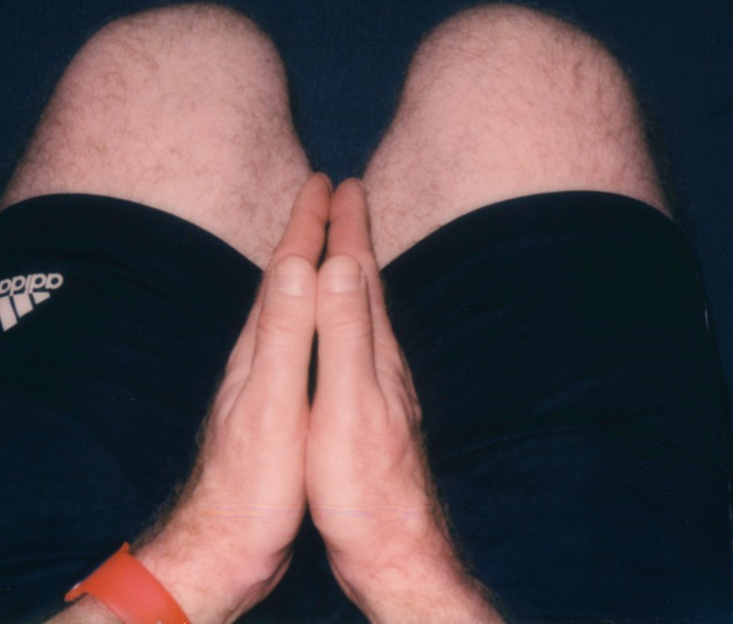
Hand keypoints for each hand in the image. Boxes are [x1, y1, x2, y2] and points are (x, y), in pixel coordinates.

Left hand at [131, 173, 329, 623]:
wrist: (221, 545)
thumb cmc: (252, 483)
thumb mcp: (272, 404)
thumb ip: (285, 335)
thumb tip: (296, 265)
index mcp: (261, 345)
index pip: (287, 266)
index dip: (308, 221)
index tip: (327, 179)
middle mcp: (256, 352)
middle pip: (283, 274)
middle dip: (306, 228)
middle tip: (326, 190)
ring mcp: (259, 376)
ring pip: (285, 302)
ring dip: (304, 263)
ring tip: (320, 239)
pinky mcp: (270, 401)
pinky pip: (291, 332)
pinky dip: (304, 306)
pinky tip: (309, 319)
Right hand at [307, 179, 502, 622]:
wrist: (394, 551)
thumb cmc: (362, 486)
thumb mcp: (348, 404)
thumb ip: (344, 332)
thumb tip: (341, 262)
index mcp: (372, 351)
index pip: (359, 272)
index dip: (345, 225)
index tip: (337, 180)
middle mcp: (384, 361)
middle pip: (368, 283)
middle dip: (354, 234)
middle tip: (346, 192)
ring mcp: (384, 386)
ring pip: (369, 311)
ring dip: (356, 270)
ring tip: (347, 246)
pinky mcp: (377, 412)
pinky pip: (365, 341)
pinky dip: (355, 313)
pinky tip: (352, 329)